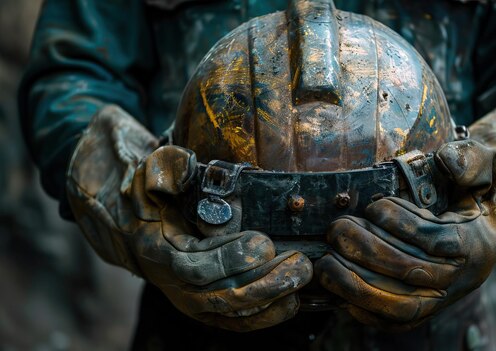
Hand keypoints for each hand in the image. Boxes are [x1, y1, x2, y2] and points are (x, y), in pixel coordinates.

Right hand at [67, 105, 312, 330]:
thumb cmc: (146, 190)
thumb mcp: (149, 169)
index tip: (263, 242)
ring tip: (301, 278)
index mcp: (157, 248)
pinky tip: (291, 302)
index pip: (192, 265)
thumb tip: (184, 164)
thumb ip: (166, 167)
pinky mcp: (203, 304)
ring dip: (270, 300)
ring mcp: (187, 296)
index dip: (229, 259)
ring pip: (229, 312)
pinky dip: (263, 316)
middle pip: (218, 296)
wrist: (128, 219)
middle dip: (263, 283)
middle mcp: (171, 280)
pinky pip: (232, 320)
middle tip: (299, 264)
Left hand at [315, 139, 495, 330]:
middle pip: (412, 271)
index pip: (434, 239)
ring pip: (399, 303)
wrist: (483, 235)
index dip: (399, 223)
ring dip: (357, 281)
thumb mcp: (485, 168)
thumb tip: (447, 161)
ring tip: (327, 258)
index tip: (373, 207)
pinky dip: (359, 306)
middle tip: (337, 229)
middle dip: (367, 249)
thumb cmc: (474, 196)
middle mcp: (459, 277)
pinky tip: (336, 284)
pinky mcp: (420, 314)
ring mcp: (440, 300)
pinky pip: (390, 321)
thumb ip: (471, 159)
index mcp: (474, 243)